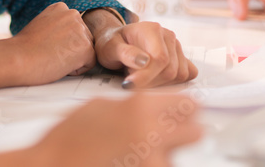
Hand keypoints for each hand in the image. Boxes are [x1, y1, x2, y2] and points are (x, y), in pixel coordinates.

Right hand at [10, 2, 95, 83]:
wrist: (17, 58)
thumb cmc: (24, 49)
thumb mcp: (41, 25)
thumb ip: (57, 26)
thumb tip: (68, 37)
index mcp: (61, 7)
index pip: (73, 29)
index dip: (59, 42)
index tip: (45, 44)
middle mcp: (73, 14)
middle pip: (82, 39)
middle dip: (69, 50)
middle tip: (48, 52)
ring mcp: (81, 30)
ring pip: (86, 52)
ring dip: (72, 59)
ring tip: (52, 57)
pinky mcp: (86, 48)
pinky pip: (88, 64)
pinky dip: (75, 70)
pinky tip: (58, 63)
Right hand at [19, 95, 202, 166]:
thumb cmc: (68, 137)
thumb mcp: (99, 106)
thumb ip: (131, 105)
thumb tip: (152, 107)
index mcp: (140, 107)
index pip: (188, 103)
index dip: (185, 108)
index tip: (183, 111)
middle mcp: (153, 134)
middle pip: (196, 132)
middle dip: (185, 132)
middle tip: (169, 133)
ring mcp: (152, 162)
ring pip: (176, 156)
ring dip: (163, 154)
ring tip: (133, 151)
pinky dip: (149, 165)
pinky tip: (127, 161)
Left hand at [90, 19, 197, 88]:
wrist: (117, 42)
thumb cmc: (113, 44)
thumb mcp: (110, 47)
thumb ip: (126, 53)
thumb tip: (144, 61)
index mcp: (152, 29)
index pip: (160, 59)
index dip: (146, 76)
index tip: (130, 84)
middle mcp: (168, 36)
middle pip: (170, 70)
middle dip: (150, 81)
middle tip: (131, 79)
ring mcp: (177, 47)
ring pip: (179, 75)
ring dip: (159, 83)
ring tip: (141, 75)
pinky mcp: (181, 58)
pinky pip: (188, 74)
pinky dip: (173, 82)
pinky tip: (155, 79)